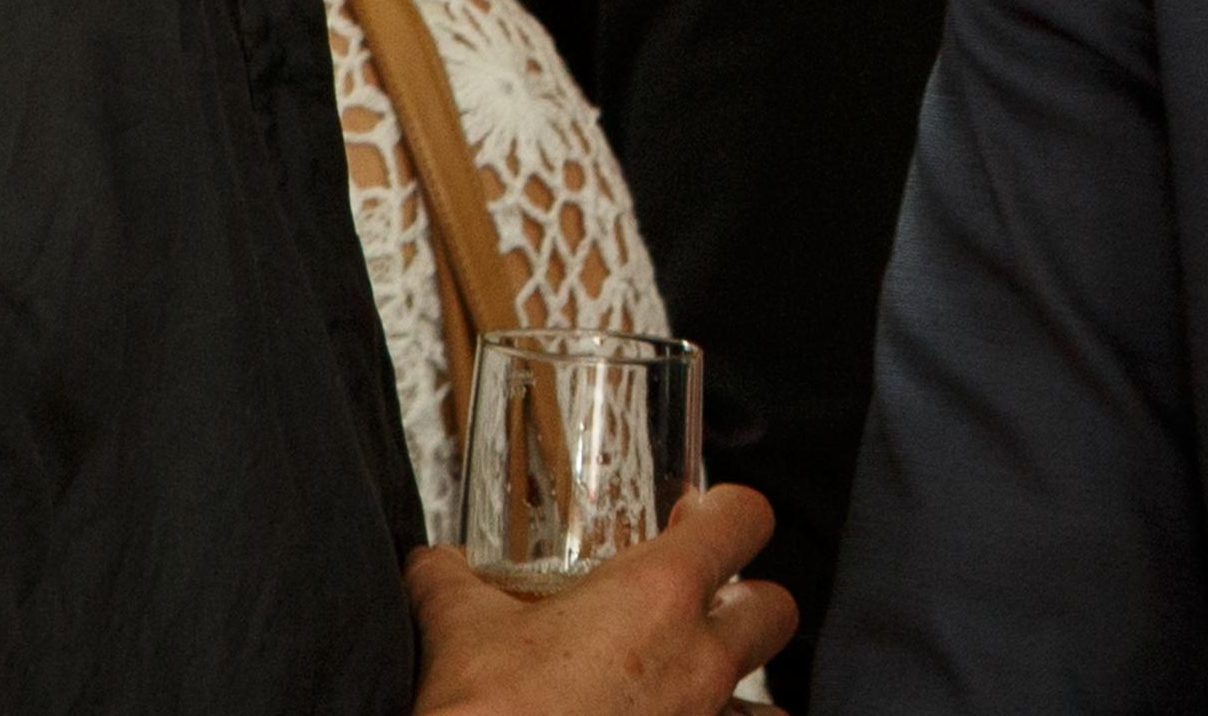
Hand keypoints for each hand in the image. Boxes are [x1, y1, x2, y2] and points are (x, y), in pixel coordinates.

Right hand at [409, 487, 797, 715]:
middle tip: (695, 604)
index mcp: (658, 598)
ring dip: (736, 686)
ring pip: (767, 702)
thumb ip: (450, 582)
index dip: (727, 511)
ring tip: (687, 684)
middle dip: (744, 602)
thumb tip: (432, 564)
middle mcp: (699, 662)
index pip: (744, 520)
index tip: (697, 517)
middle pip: (775, 610)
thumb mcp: (459, 634)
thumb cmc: (485, 715)